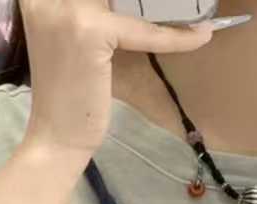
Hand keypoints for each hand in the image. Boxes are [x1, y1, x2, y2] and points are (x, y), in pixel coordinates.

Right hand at [18, 0, 214, 158]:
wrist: (56, 137)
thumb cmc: (71, 95)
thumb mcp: (80, 42)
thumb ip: (98, 15)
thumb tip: (140, 1)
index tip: (152, 4)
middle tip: (184, 3)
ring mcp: (67, 8)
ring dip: (167, 8)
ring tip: (194, 15)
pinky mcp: (89, 30)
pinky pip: (142, 29)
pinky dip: (173, 36)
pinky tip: (199, 36)